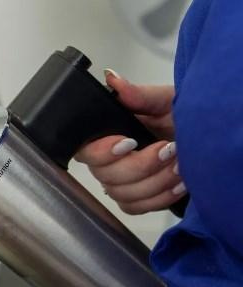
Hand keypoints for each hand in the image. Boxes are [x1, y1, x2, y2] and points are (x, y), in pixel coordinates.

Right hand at [75, 70, 185, 213]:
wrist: (200, 138)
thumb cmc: (180, 117)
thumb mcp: (163, 100)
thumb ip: (137, 95)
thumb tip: (112, 79)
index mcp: (106, 135)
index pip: (85, 151)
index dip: (102, 152)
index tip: (130, 142)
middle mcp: (106, 162)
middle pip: (105, 176)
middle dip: (141, 165)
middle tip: (170, 150)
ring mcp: (118, 184)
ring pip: (123, 194)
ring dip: (156, 181)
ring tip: (181, 165)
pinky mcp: (133, 201)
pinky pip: (136, 208)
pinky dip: (159, 197)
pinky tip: (179, 183)